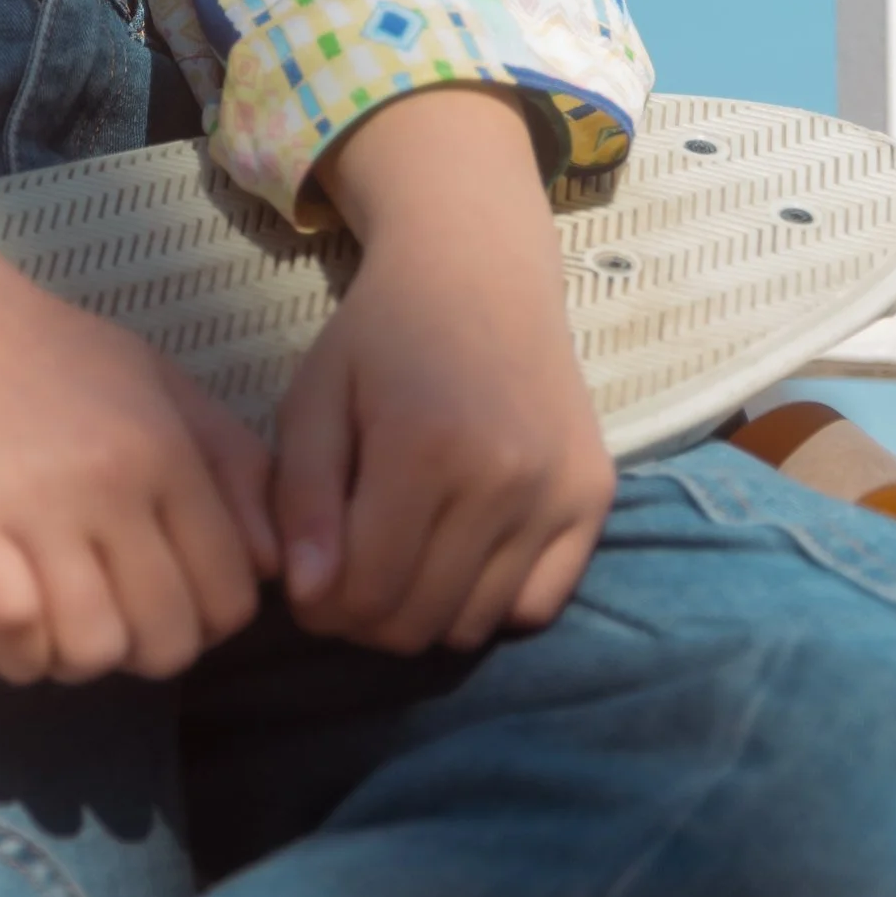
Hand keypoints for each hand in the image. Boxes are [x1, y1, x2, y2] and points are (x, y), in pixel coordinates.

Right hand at [0, 119, 275, 685]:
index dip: (210, 622)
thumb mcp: (154, 377)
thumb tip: (273, 561)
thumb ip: (228, 459)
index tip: (172, 603)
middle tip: (114, 621)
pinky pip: (15, 636)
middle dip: (147, 652)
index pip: (231, 592)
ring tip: (59, 627)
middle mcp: (115, 483)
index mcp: (169, 448)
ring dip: (79, 660)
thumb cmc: (38, 342)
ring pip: (95, 649)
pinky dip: (20, 658)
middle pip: (169, 636)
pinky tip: (13, 634)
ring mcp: (36, 507)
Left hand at [276, 88, 613, 653]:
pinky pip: (537, 605)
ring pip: (476, 625)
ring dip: (424, 615)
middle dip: (365, 621)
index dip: (322, 608)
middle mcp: (504, 479)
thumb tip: (307, 595)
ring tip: (399, 564)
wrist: (479, 271)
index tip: (307, 584)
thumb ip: (301, 499)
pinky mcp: (594, 498)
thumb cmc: (379, 335)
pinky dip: (491, 602)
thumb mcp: (313, 399)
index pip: (367, 593)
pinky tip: (459, 555)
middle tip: (346, 580)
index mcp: (423, 449)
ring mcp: (558, 492)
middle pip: (418, 622)